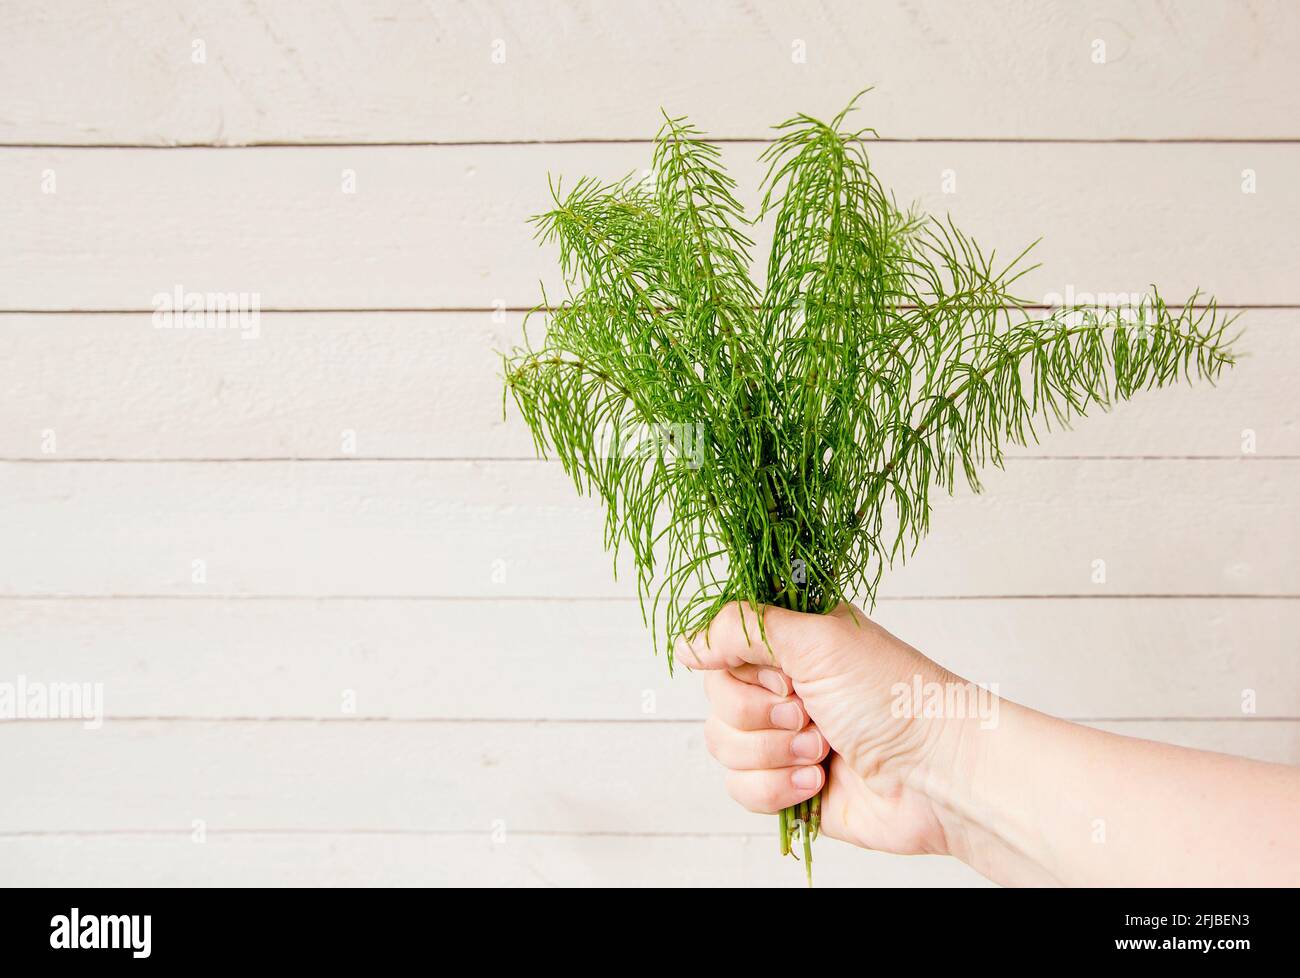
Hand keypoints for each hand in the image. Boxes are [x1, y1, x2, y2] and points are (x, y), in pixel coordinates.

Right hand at [676, 601, 962, 856]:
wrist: (938, 776)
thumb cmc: (895, 697)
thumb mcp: (816, 638)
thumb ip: (741, 627)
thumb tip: (686, 642)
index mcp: (792, 641)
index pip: (722, 643)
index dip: (737, 663)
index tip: (776, 672)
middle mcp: (786, 685)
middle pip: (716, 698)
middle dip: (758, 715)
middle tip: (807, 711)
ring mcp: (785, 737)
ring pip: (722, 746)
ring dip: (771, 753)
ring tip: (822, 749)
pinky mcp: (787, 786)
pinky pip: (740, 788)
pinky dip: (776, 789)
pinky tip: (818, 781)